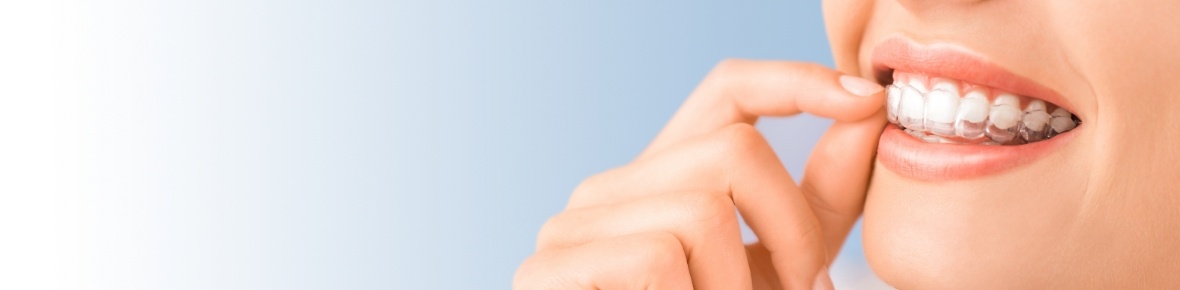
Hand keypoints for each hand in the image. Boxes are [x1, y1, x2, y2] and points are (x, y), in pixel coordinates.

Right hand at [514, 59, 885, 288]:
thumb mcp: (775, 274)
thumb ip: (814, 208)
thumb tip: (867, 118)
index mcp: (662, 183)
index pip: (727, 92)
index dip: (796, 81)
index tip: (865, 101)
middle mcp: (609, 189)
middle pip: (731, 148)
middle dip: (793, 228)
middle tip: (805, 289)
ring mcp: (569, 227)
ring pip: (700, 212)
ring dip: (739, 287)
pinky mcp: (547, 270)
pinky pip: (656, 259)